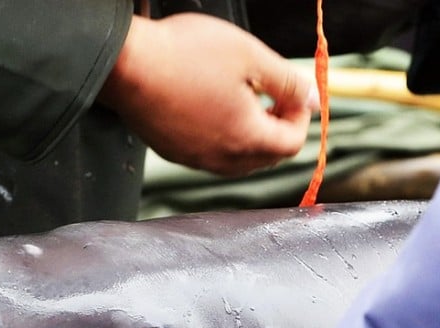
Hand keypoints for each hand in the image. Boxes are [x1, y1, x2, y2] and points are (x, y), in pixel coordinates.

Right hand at [99, 13, 317, 176]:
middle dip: (277, 127)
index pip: (292, 143)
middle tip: (270, 94)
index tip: (292, 93)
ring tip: (240, 97)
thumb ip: (288, 81)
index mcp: (247, 139)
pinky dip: (221, 135)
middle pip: (267, 156)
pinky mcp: (173, 152)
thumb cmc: (185, 56)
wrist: (126, 65)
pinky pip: (210, 153)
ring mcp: (195, 159)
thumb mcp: (250, 56)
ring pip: (239, 159)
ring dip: (250, 134)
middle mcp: (222, 159)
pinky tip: (210, 105)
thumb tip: (313, 99)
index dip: (300, 117)